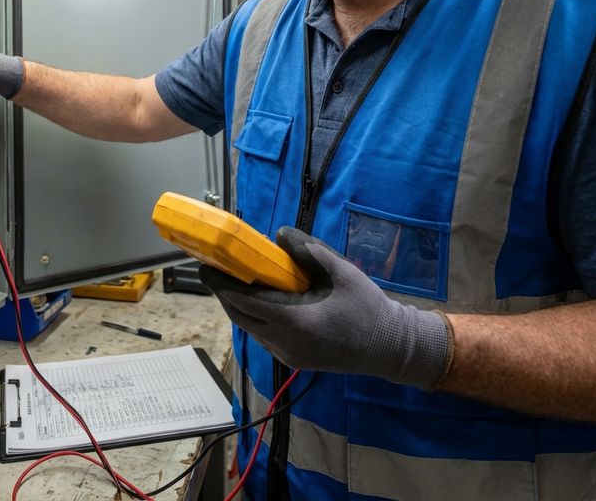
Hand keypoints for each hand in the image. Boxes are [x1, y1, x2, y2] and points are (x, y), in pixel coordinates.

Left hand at [199, 227, 452, 389]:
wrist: (390, 348)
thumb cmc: (368, 308)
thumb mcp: (342, 271)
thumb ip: (310, 251)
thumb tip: (280, 234)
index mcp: (295, 321)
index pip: (244, 302)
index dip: (221, 284)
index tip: (205, 266)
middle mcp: (285, 342)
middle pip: (239, 317)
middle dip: (224, 293)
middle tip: (216, 269)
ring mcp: (288, 355)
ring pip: (250, 329)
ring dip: (239, 306)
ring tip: (236, 280)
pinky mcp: (294, 360)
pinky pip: (263, 337)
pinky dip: (255, 317)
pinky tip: (260, 300)